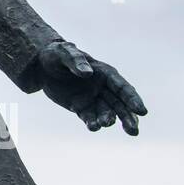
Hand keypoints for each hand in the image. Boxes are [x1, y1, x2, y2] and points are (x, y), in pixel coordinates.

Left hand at [32, 40, 147, 134]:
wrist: (40, 65)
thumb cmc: (56, 54)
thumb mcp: (64, 53)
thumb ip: (76, 61)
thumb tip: (87, 74)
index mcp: (105, 73)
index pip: (123, 88)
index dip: (133, 99)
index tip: (142, 111)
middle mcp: (102, 88)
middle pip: (120, 105)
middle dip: (128, 117)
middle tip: (133, 131)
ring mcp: (92, 99)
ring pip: (106, 113)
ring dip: (108, 120)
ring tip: (104, 124)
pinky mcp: (80, 108)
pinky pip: (89, 118)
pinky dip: (92, 123)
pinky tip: (93, 127)